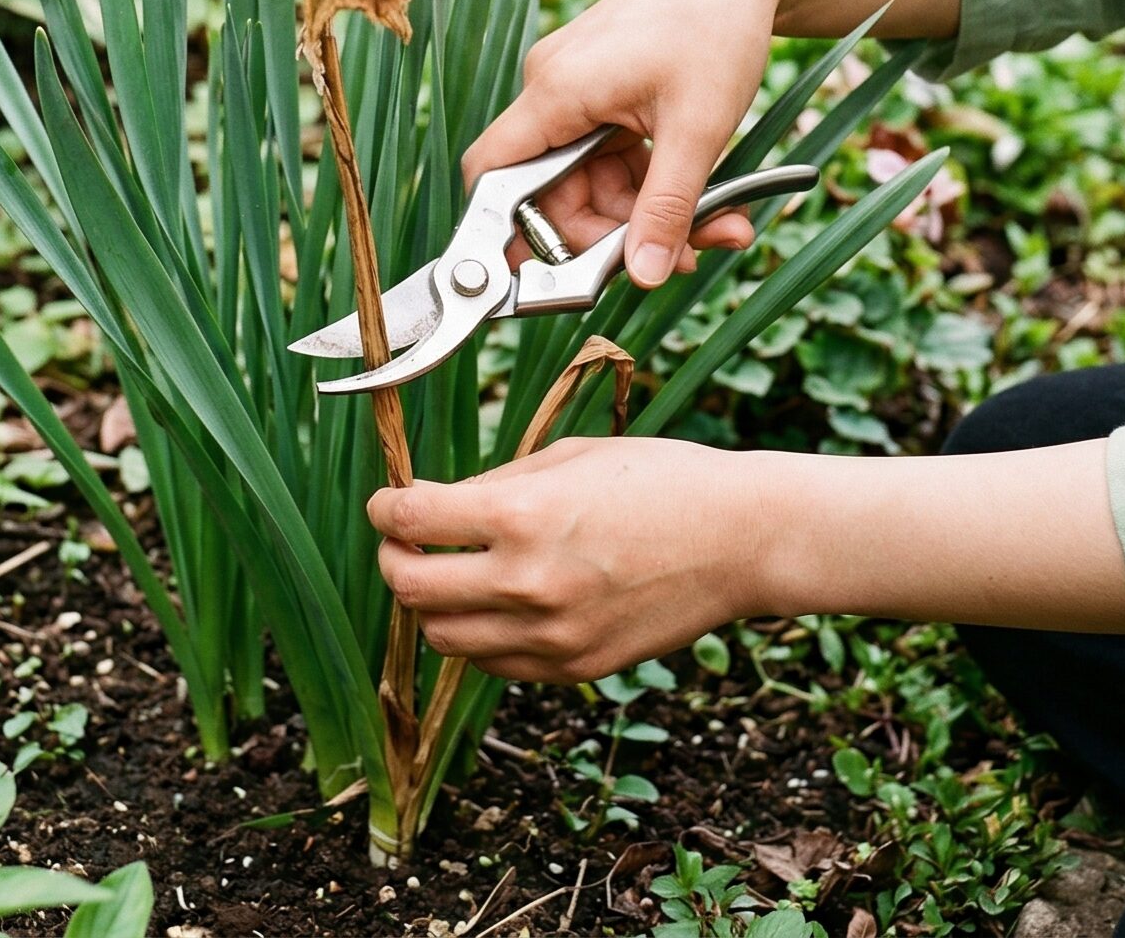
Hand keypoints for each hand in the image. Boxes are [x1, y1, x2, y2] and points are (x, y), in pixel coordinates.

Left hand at [367, 437, 768, 682]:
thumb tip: (434, 503)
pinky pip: (495, 662)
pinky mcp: (573, 668)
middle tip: (404, 540)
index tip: (386, 503)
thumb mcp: (569, 457)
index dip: (385, 508)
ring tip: (452, 572)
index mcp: (521, 517)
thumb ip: (495, 486)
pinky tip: (500, 601)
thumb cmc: (660, 479)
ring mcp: (550, 636)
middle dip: (393, 559)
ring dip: (433, 603)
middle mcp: (526, 583)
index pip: (410, 519)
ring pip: (444, 639)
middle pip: (410, 589)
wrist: (739, 539)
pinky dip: (481, 634)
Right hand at [461, 0, 790, 288]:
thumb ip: (667, 209)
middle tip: (679, 257)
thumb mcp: (698, 130)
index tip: (543, 283)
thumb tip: (647, 278)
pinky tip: (710, 203)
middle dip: (614, 235)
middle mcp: (553, 89)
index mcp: (556, 91)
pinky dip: (655, 184)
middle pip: (553, 193)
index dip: (506, 236)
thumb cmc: (717, 27)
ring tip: (720, 228)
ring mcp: (578, 89)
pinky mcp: (605, 91)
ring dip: (648, 215)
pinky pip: (614, 157)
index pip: (492, 177)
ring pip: (593, 181)